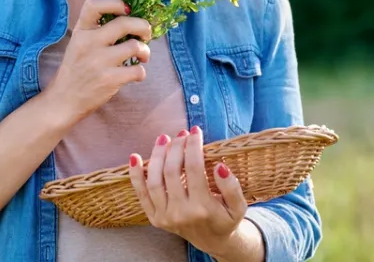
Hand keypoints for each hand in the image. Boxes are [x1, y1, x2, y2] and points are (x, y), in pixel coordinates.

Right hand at [45, 0, 152, 119]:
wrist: (64, 100)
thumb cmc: (76, 69)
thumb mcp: (79, 43)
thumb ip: (97, 30)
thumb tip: (130, 17)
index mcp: (81, 31)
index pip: (94, 4)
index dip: (115, 2)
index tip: (126, 9)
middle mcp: (88, 43)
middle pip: (124, 23)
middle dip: (143, 26)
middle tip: (146, 33)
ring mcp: (99, 62)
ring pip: (135, 46)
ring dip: (145, 51)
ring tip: (143, 56)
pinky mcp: (109, 80)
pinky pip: (137, 70)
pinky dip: (141, 72)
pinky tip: (135, 74)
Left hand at [129, 126, 247, 254]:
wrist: (213, 242)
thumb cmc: (226, 220)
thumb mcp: (238, 207)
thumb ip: (232, 187)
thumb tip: (219, 166)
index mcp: (202, 208)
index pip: (194, 168)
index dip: (193, 146)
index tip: (195, 131)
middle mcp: (181, 213)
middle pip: (171, 171)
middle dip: (176, 147)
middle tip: (181, 133)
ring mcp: (165, 217)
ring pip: (154, 180)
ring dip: (157, 156)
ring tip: (164, 139)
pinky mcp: (155, 219)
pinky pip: (141, 194)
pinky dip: (135, 175)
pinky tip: (135, 157)